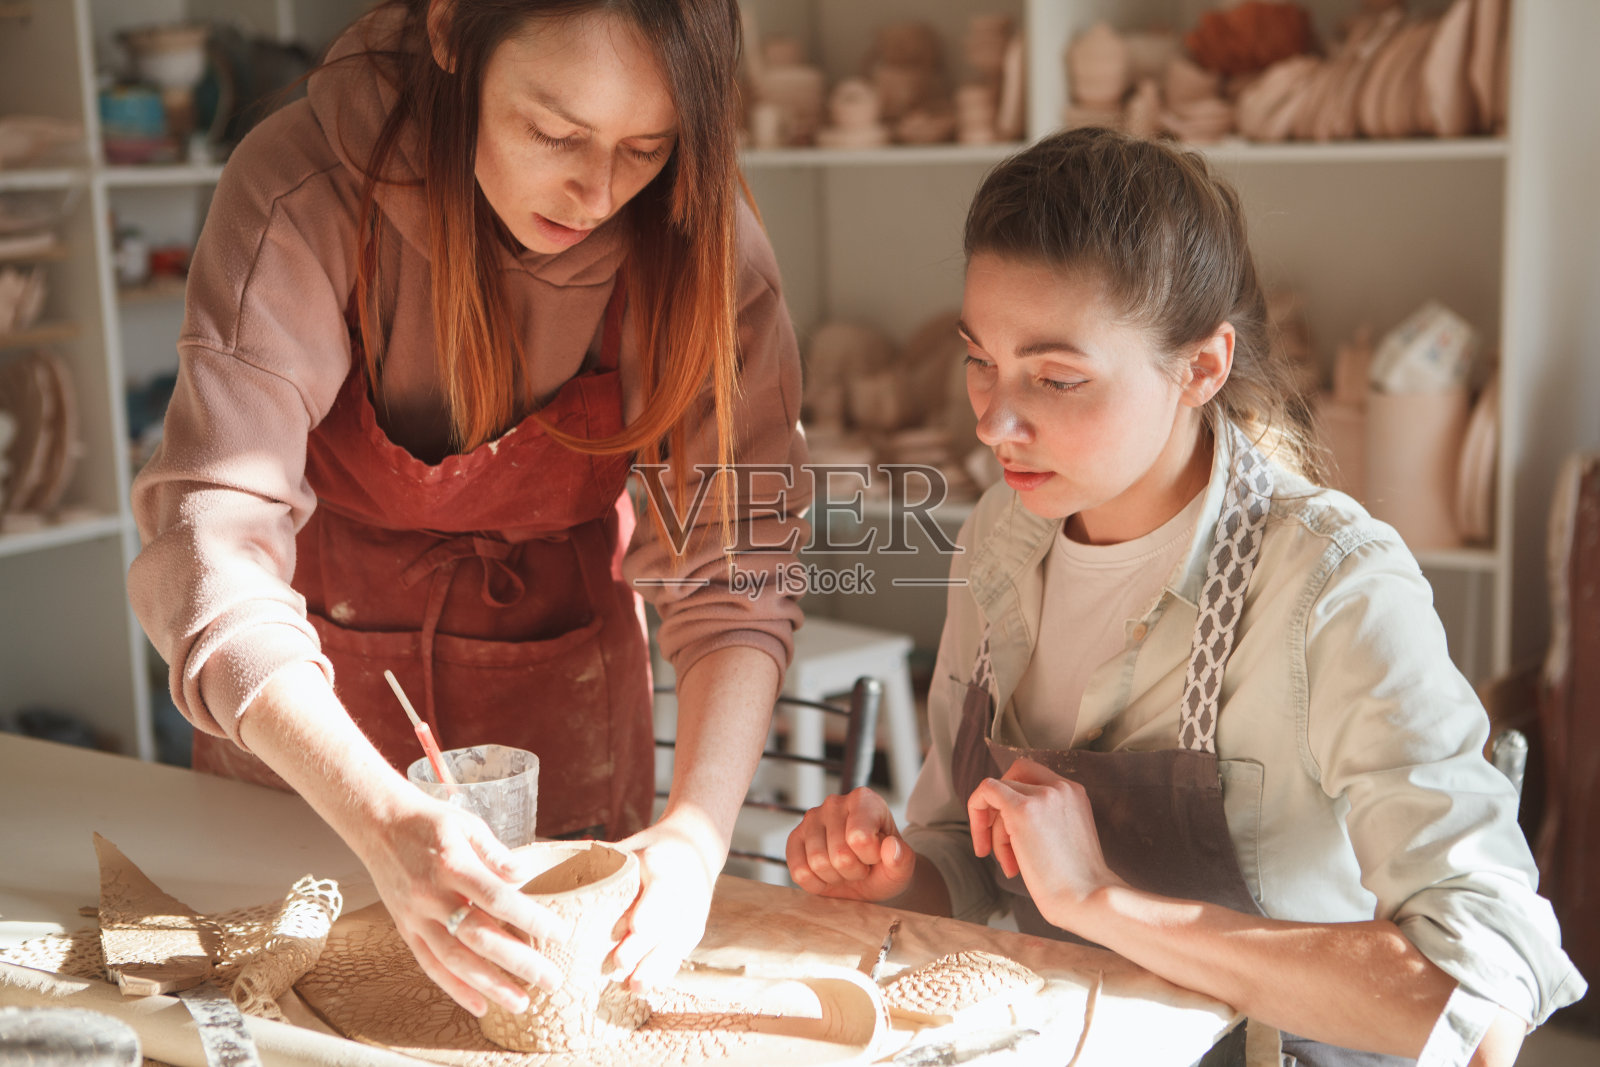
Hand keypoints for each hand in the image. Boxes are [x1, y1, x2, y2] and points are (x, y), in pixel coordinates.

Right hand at [350, 792, 566, 1017]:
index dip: (530, 919)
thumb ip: (495, 852)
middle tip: (551, 980)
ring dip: (489, 985)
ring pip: (454, 960)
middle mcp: (432, 895)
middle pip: (479, 937)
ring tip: (520, 1003)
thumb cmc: (429, 822)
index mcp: (453, 865)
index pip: (498, 898)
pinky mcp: (405, 929)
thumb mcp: (467, 824)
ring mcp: (415, 916)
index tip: (559, 934)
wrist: (378, 824)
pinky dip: (454, 988)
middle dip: (518, 963)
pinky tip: (479, 1005)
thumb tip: (523, 875)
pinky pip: (430, 965)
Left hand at [609, 813, 720, 991]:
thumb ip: (599, 863)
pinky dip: (664, 971)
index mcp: (664, 863)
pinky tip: (644, 987)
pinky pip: (680, 952)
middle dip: (645, 945)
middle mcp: (684, 888)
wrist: (695, 845)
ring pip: (678, 942)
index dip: (651, 909)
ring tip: (634, 987)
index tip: (636, 927)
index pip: (662, 887)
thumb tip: (549, 873)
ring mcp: (693, 910)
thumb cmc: (650, 848)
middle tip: (619, 963)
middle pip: (669, 921)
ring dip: (656, 967)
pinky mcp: (694, 928)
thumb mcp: (630, 848)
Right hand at [786, 786, 916, 902]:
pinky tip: (827, 875)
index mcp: (864, 799)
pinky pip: (799, 871)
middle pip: (839, 855)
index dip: (870, 857)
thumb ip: (902, 858)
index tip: (876, 855)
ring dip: (835, 877)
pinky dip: (816, 883)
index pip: (860, 837)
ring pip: (817, 863)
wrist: (868, 878)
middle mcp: (834, 803)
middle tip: (860, 865)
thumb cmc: (885, 866)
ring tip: (845, 868)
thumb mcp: (902, 867)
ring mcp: (811, 819)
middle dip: (853, 870)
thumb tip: (890, 847)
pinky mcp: (795, 838)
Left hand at [966, 758, 1124, 928]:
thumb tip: (1007, 818)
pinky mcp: (1022, 808)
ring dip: (995, 831)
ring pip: (999, 793)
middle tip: (995, 840)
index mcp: (1074, 793)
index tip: (1010, 835)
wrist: (1086, 899)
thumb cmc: (1076, 883)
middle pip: (1015, 776)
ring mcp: (1042, 795)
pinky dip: (976, 812)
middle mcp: (1061, 787)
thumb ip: (1044, 819)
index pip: (1033, 779)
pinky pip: (986, 791)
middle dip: (1000, 805)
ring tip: (1009, 864)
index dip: (1014, 801)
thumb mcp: (1065, 837)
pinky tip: (983, 848)